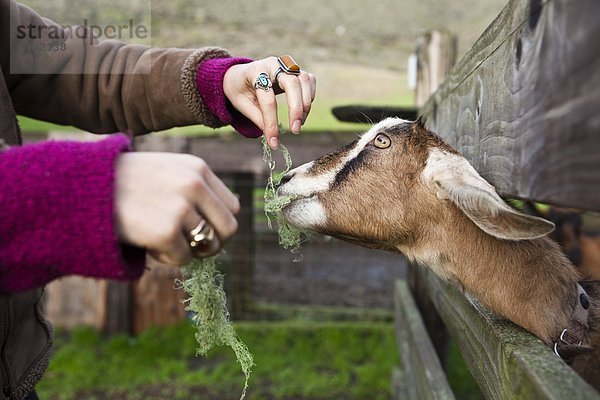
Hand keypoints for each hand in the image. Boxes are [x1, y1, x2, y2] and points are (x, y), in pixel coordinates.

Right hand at [114, 152, 239, 264]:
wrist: (83, 188)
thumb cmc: (123, 183)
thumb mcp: (166, 171)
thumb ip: (194, 190)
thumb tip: (218, 228)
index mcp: (197, 168)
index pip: (232, 206)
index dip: (220, 224)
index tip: (204, 233)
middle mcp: (194, 185)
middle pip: (229, 228)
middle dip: (213, 244)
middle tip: (192, 248)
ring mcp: (182, 208)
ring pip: (206, 246)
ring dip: (187, 251)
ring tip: (161, 241)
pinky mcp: (166, 231)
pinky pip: (183, 259)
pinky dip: (167, 259)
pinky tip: (148, 245)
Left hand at [223, 56, 316, 149]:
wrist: (240, 75)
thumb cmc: (240, 90)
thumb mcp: (242, 105)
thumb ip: (257, 118)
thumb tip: (273, 136)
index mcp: (255, 71)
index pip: (267, 99)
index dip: (271, 122)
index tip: (273, 142)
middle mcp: (273, 64)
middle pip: (292, 83)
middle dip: (296, 109)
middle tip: (295, 130)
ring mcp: (286, 65)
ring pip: (304, 79)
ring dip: (305, 104)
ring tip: (299, 123)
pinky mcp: (295, 70)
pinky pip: (310, 80)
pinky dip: (309, 96)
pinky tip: (302, 111)